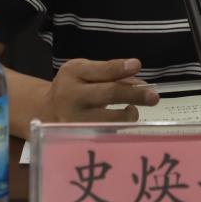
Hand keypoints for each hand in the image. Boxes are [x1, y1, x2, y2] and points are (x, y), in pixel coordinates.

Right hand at [39, 58, 159, 122]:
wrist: (47, 110)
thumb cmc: (73, 87)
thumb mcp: (84, 71)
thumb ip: (109, 73)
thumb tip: (141, 82)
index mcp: (73, 73)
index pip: (101, 70)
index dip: (119, 68)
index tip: (137, 65)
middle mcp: (71, 95)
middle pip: (108, 93)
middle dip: (134, 94)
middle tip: (153, 96)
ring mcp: (74, 119)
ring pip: (111, 118)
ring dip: (129, 114)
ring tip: (132, 110)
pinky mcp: (79, 136)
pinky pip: (107, 133)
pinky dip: (120, 126)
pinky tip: (122, 121)